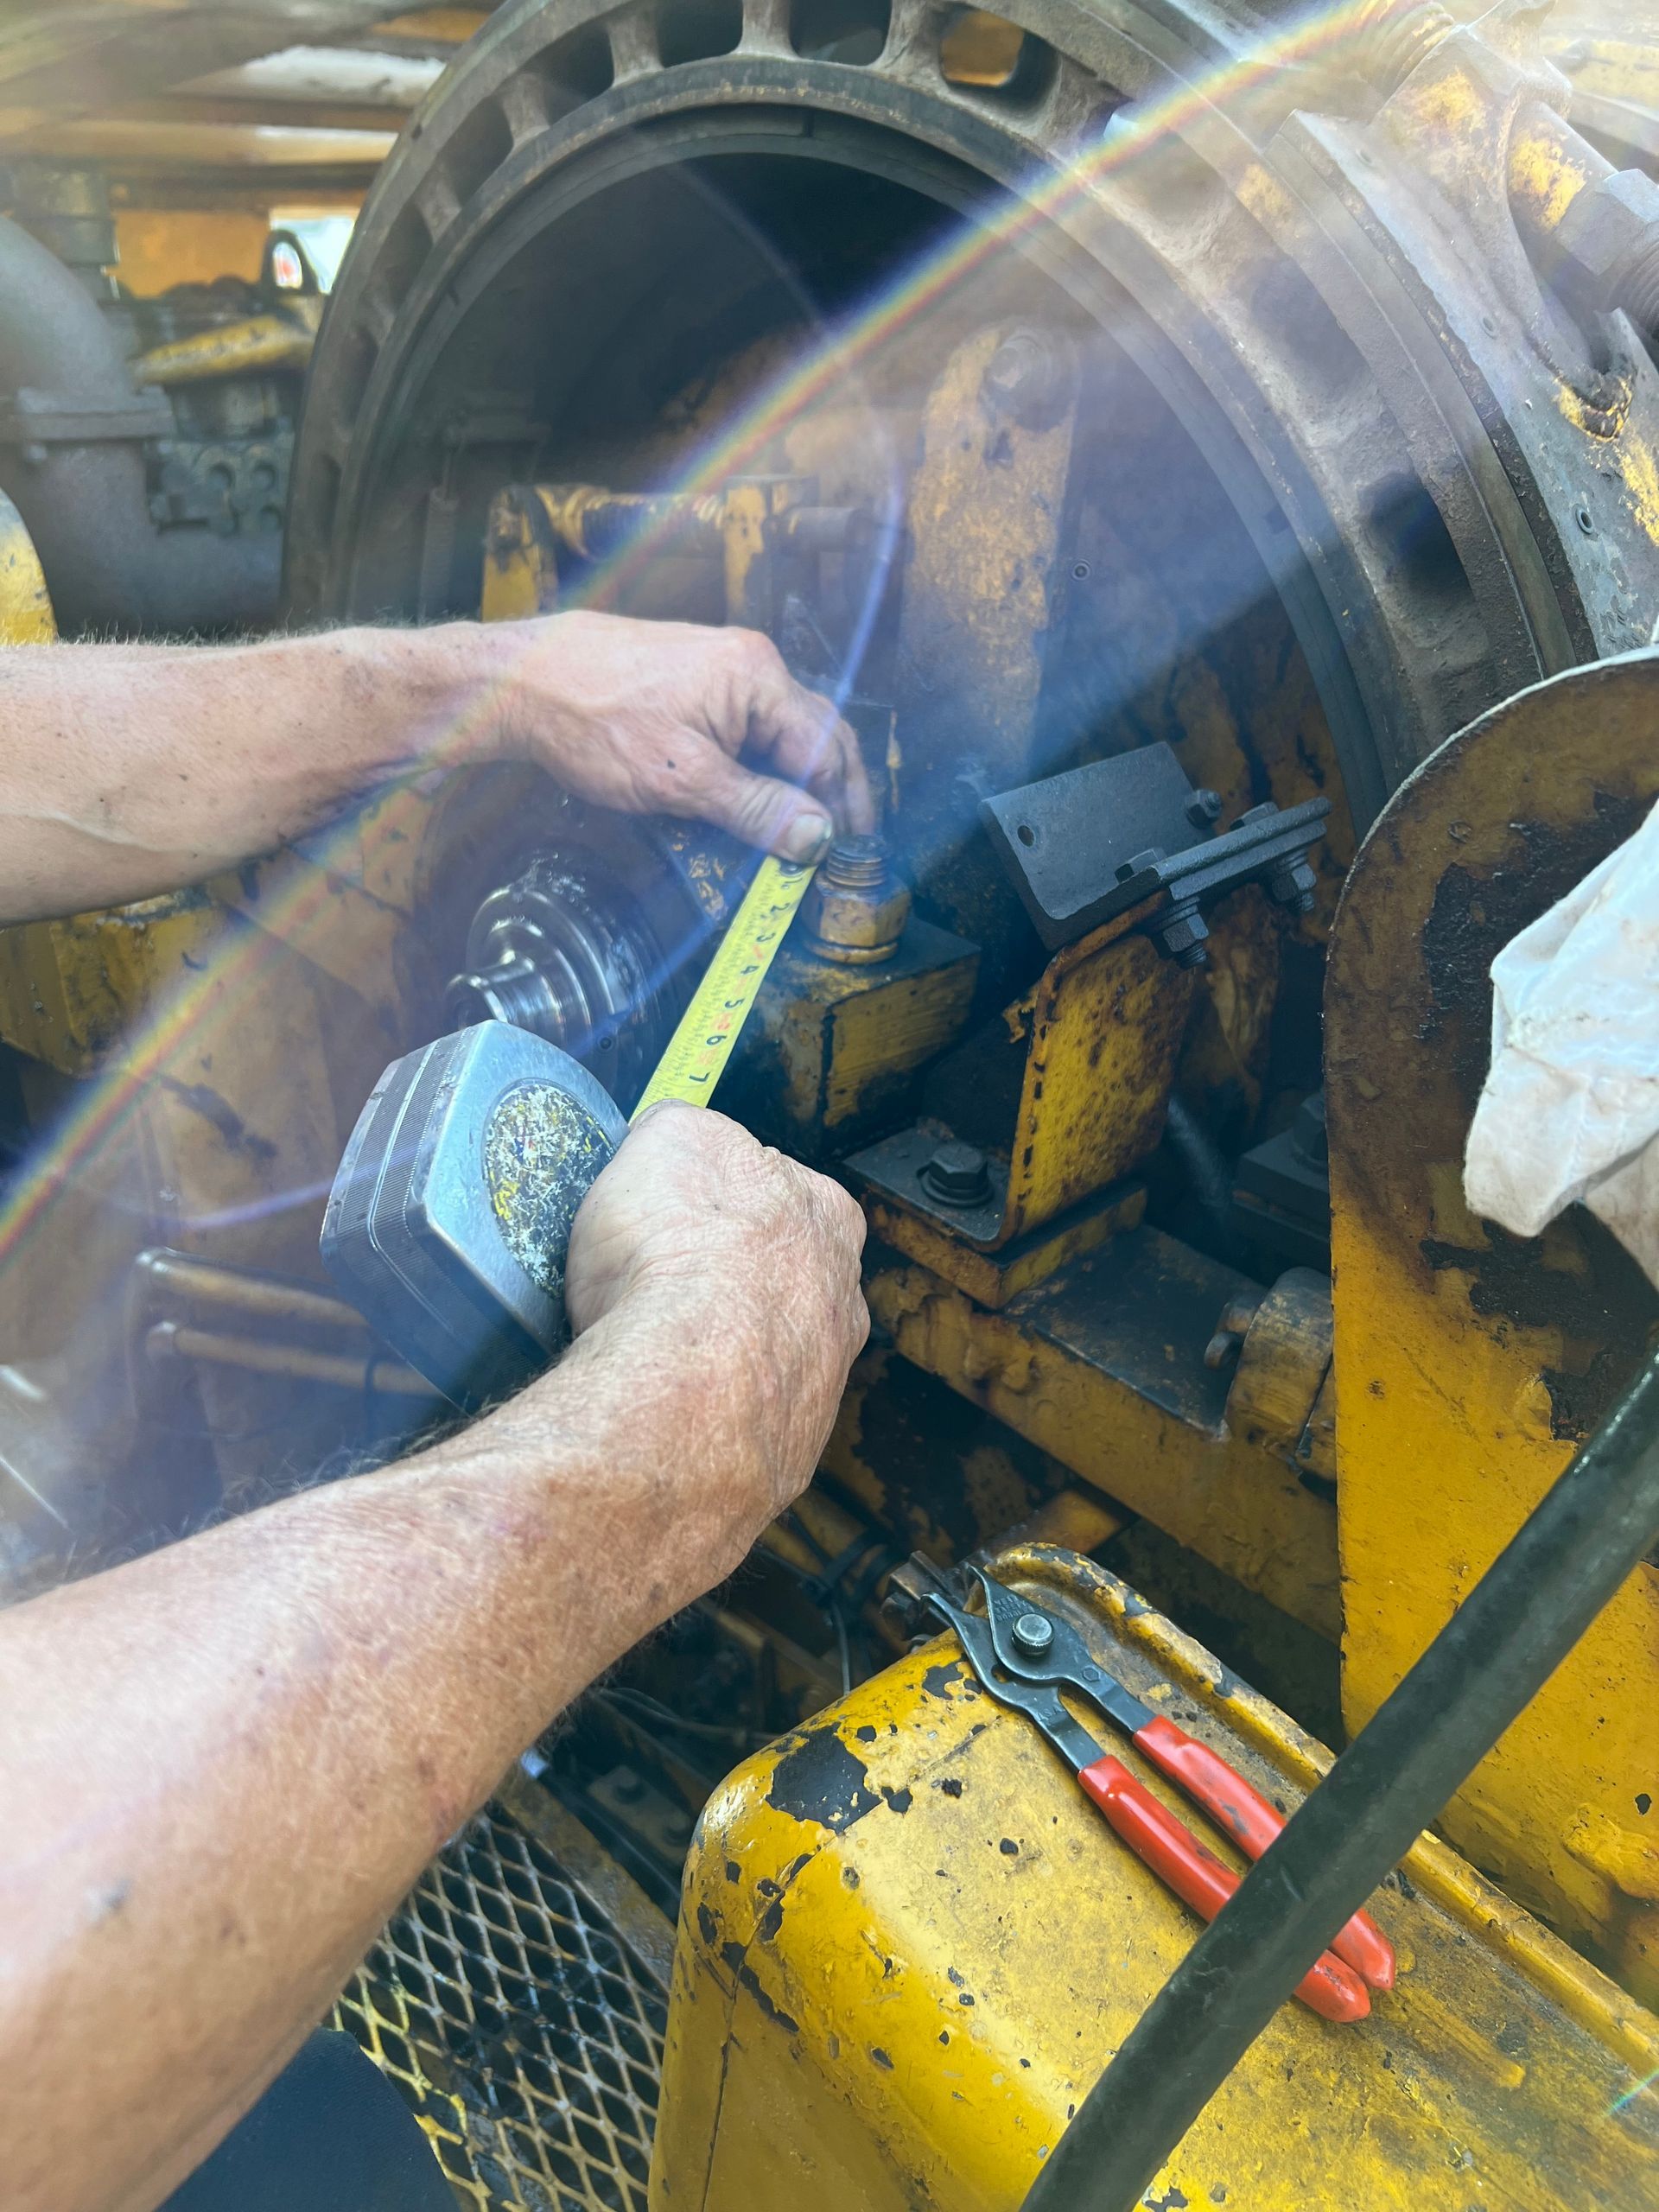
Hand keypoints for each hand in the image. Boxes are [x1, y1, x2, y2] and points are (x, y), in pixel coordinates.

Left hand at [471, 610, 874, 859]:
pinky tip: (748, 801)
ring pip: (778, 733)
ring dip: (792, 783)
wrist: (519, 681)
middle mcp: (750, 663)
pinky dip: (756, 767)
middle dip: (830, 792)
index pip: (827, 748)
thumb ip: (756, 808)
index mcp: (758, 678)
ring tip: (795, 835)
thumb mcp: (682, 780)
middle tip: (837, 846)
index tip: (844, 853)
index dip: (841, 806)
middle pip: (814, 735)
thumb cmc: (594, 722)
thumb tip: (818, 836)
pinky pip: (744, 727)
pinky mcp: (692, 680)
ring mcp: (721, 668)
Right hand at [564, 1104, 868, 1564]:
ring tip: (650, 1360)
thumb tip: (671, 1137)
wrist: (686, 1389)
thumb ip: (677, 1133)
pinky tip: (659, 1414)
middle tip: (660, 1292)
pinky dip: (704, 1420)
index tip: (673, 1218)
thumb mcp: (665, 1141)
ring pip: (770, 1359)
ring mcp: (821, 1386)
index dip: (720, 1202)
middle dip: (732, 1285)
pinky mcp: (784, 1455)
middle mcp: (843, 1300)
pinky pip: (740, 1427)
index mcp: (827, 1216)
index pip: (779, 1191)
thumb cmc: (680, 1256)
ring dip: (722, 1359)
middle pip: (785, 1280)